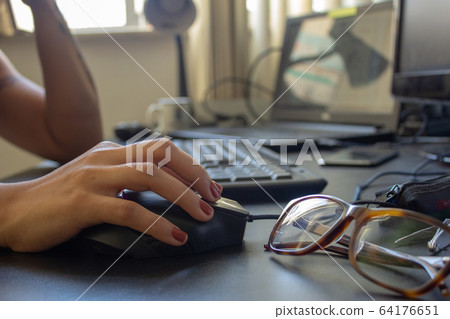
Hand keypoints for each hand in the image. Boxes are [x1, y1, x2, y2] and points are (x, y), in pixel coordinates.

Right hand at [0, 140, 222, 251]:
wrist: (13, 211)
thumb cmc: (57, 199)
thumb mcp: (97, 181)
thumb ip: (126, 181)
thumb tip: (163, 192)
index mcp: (111, 152)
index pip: (161, 148)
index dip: (190, 165)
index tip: (208, 185)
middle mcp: (105, 159)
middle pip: (161, 155)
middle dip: (194, 176)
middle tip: (212, 198)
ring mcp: (94, 179)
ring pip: (150, 177)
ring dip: (182, 196)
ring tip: (200, 214)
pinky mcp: (83, 203)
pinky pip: (129, 211)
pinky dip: (157, 224)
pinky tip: (173, 235)